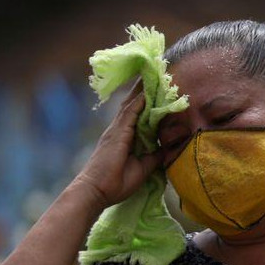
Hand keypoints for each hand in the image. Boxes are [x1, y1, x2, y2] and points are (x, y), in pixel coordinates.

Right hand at [71, 86, 162, 208]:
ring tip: (154, 75)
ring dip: (143, 90)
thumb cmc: (116, 183)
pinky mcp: (117, 133)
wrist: (97, 191)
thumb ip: (154, 156)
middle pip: (134, 104)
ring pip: (132, 105)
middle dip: (145, 89)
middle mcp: (120, 129)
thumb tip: (167, 148)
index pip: (139, 114)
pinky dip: (139, 102)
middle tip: (157, 74)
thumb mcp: (143, 168)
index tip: (161, 89)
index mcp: (126, 137)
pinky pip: (129, 113)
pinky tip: (147, 92)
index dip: (149, 102)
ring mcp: (117, 130)